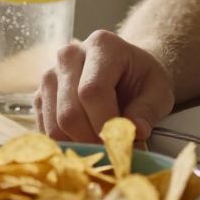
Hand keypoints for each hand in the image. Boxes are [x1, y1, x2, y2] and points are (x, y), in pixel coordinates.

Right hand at [34, 30, 174, 142]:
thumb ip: (148, 109)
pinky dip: (66, 145)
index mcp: (102, 45)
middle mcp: (69, 54)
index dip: (104, 124)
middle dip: (92, 141)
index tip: (120, 145)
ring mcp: (50, 75)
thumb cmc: (142, 79)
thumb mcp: (159, 90)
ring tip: (102, 149)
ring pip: (54, 125)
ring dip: (79, 146)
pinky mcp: (40, 96)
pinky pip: (46, 130)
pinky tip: (86, 144)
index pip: (92, 91)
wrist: (126, 70)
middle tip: (112, 154)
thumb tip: (136, 132)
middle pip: (69, 111)